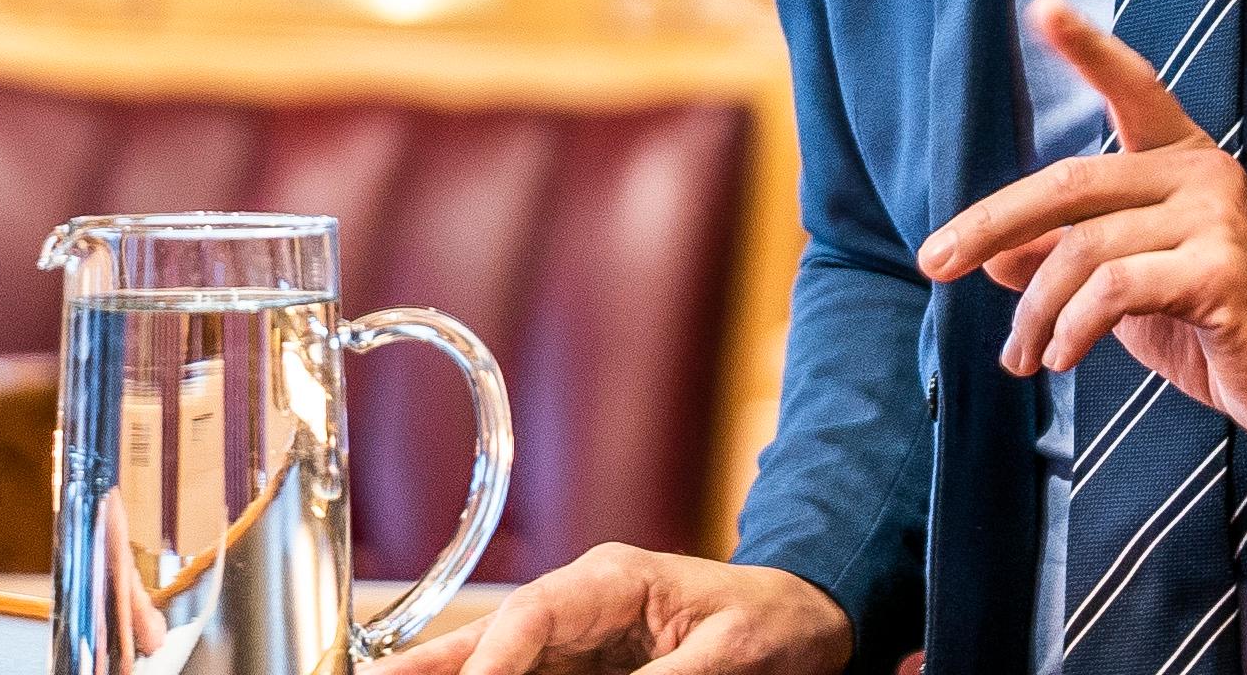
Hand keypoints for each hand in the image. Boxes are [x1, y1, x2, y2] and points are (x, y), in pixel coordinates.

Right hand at [368, 547, 850, 674]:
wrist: (807, 618)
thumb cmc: (777, 622)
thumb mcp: (734, 650)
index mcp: (613, 580)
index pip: (533, 615)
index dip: (491, 656)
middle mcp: (584, 606)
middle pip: (496, 637)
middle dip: (438, 665)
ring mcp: (581, 640)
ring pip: (500, 662)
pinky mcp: (587, 670)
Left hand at [914, 0, 1246, 451]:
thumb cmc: (1221, 325)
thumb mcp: (1133, 289)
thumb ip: (1068, 260)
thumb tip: (990, 257)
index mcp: (1182, 160)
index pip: (1133, 87)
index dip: (1088, 49)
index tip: (1042, 7)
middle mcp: (1200, 173)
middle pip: (1069, 181)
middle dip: (991, 223)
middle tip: (935, 261)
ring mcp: (1214, 218)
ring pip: (1084, 247)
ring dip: (1034, 309)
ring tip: (1021, 354)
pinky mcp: (1218, 272)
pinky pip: (1116, 288)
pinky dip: (1072, 326)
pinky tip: (1061, 356)